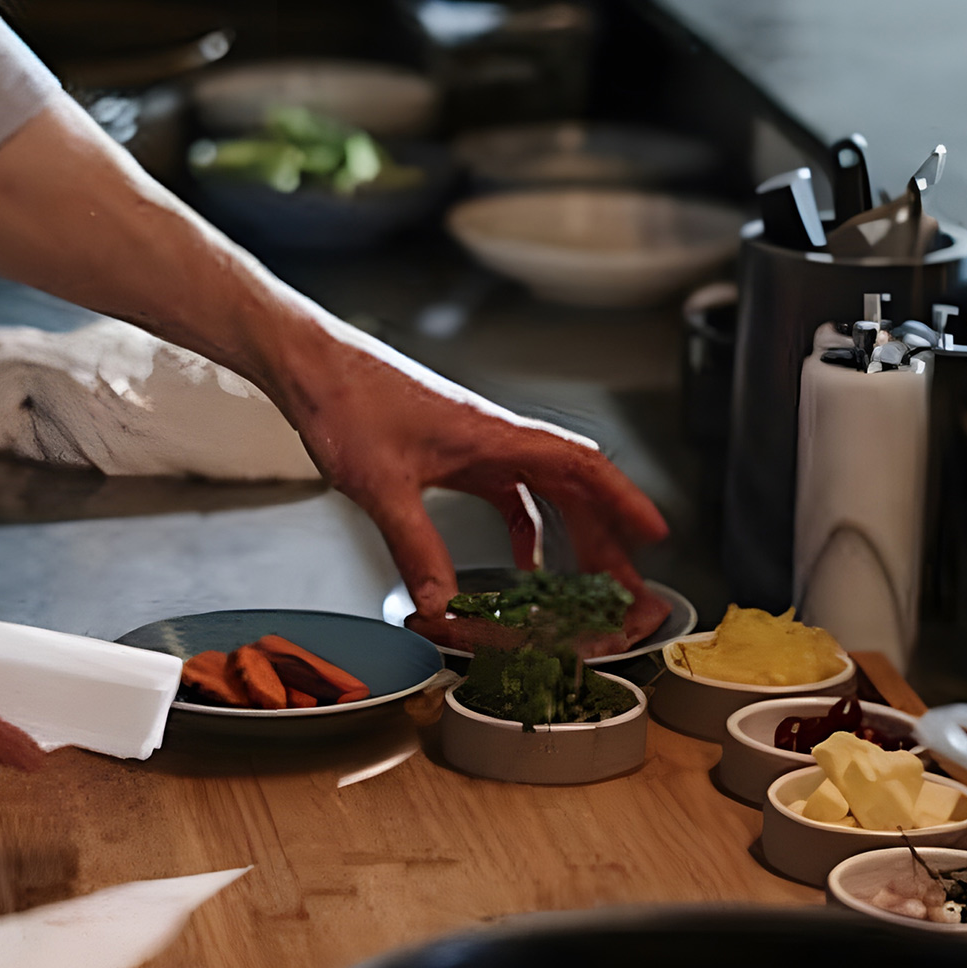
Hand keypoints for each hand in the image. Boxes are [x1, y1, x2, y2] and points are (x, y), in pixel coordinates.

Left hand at [280, 332, 667, 618]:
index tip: (655, 532)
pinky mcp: (451, 454)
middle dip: (604, 535)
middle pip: (571, 486)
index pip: (580, 465)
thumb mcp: (381, 484)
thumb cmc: (346, 399)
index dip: (623, 499)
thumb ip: (415, 546)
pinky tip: (521, 561)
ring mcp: (474, 445)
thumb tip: (442, 602)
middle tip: (626, 582)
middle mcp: (493, 437)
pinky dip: (523, 527)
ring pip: (542, 490)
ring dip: (568, 534)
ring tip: (586, 580)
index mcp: (492, 435)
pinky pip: (505, 493)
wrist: (311, 365)